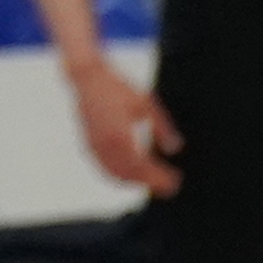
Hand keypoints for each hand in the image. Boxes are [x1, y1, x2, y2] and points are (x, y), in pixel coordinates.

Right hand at [65, 51, 182, 195]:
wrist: (87, 77)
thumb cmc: (117, 87)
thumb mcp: (146, 103)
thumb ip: (161, 128)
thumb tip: (175, 148)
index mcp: (122, 136)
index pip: (144, 168)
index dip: (160, 178)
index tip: (175, 180)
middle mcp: (107, 146)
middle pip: (131, 176)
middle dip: (151, 183)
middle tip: (168, 185)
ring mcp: (95, 147)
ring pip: (116, 175)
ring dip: (135, 182)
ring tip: (152, 182)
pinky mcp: (89, 145)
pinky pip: (104, 168)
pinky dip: (118, 177)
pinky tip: (129, 176)